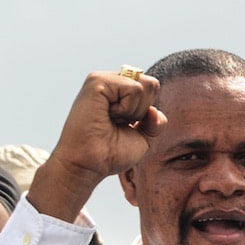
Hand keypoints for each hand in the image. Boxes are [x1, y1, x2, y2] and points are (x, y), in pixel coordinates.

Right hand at [28, 70, 164, 222]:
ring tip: (111, 120)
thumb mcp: (143, 138)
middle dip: (143, 110)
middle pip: (151, 83)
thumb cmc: (110, 154)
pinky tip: (107, 115)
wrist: (88, 164)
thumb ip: (156, 123)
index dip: (146, 111)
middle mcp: (111, 82)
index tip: (125, 126)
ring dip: (133, 111)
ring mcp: (103, 80)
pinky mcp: (97, 81)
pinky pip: (134, 88)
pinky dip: (126, 109)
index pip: (151, 88)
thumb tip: (154, 110)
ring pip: (144, 85)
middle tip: (118, 123)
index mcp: (119, 92)